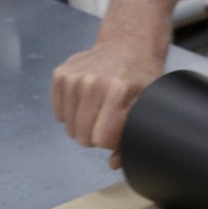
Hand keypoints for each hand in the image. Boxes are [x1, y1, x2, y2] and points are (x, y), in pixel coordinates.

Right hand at [51, 37, 164, 161]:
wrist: (127, 45)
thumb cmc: (140, 78)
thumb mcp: (148, 105)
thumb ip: (134, 137)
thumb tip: (113, 163)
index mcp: (118, 91)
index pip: (101, 139)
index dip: (110, 140)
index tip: (117, 129)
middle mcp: (92, 82)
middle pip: (82, 137)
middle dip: (95, 135)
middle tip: (107, 120)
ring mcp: (73, 77)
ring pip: (69, 127)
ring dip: (82, 124)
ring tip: (97, 108)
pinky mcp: (60, 74)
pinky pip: (58, 113)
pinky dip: (70, 113)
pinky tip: (85, 100)